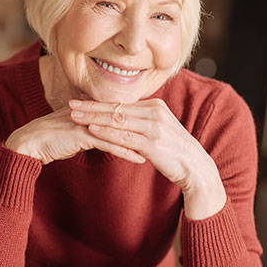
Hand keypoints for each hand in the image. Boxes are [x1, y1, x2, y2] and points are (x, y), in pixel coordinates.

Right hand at [4, 107, 146, 164]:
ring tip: (159, 151)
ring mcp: (88, 122)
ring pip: (121, 131)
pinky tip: (140, 159)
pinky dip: (126, 152)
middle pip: (126, 119)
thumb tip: (104, 130)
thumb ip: (91, 127)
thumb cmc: (51, 139)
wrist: (29, 143)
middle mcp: (92, 112)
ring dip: (141, 141)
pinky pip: (109, 144)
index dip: (142, 121)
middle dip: (148, 130)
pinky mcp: (82, 135)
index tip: (159, 130)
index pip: (123, 113)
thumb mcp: (75, 130)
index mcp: (93, 109)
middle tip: (167, 140)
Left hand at [68, 98, 226, 218]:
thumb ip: (141, 122)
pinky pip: (124, 136)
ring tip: (75, 116)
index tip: (81, 99)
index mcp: (154, 106)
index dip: (99, 102)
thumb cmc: (174, 150)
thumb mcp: (158, 129)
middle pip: (116, 108)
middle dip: (91, 106)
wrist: (195, 167)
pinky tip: (92, 130)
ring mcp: (153, 127)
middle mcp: (154, 112)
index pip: (121, 102)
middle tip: (71, 104)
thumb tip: (121, 119)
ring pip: (117, 120)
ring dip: (94, 118)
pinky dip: (106, 132)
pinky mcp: (152, 143)